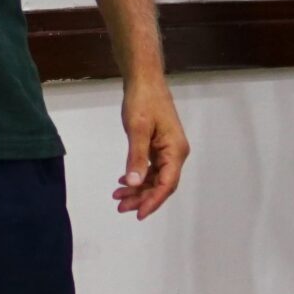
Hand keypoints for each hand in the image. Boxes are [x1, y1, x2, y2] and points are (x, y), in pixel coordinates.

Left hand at [113, 77, 188, 218]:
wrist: (144, 79)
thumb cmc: (143, 101)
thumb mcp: (137, 129)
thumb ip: (136, 157)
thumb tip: (134, 182)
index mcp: (175, 150)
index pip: (167, 183)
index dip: (153, 201)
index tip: (138, 213)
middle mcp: (175, 152)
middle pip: (162, 184)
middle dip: (142, 198)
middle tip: (120, 207)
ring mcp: (168, 149)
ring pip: (155, 177)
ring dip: (138, 189)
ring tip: (118, 197)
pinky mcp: (159, 144)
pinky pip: (151, 168)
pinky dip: (138, 176)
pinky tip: (123, 181)